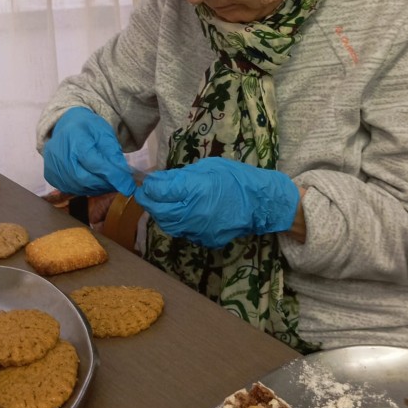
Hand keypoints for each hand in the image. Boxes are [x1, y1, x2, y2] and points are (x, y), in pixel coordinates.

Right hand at [43, 107, 135, 196]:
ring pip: (79, 187)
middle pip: (85, 179)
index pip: (94, 163)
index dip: (112, 176)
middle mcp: (59, 155)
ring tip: (109, 182)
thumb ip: (113, 153)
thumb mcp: (104, 132)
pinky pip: (72, 189)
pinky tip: (96, 182)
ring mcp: (53, 167)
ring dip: (98, 188)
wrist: (66, 126)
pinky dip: (87, 189)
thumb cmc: (87, 128)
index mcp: (74, 139)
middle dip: (106, 184)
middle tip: (120, 184)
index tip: (128, 186)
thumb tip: (123, 175)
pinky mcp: (51, 176)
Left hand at [134, 157, 299, 247]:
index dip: (149, 186)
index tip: (146, 181)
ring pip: (167, 224)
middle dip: (148, 201)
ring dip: (160, 213)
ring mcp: (198, 229)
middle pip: (158, 210)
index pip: (159, 191)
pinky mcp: (204, 240)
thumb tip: (160, 180)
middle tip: (147, 193)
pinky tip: (181, 214)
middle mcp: (193, 212)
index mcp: (195, 189)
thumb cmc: (235, 178)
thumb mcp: (208, 168)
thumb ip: (182, 176)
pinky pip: (182, 232)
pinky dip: (176, 223)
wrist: (261, 204)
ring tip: (162, 203)